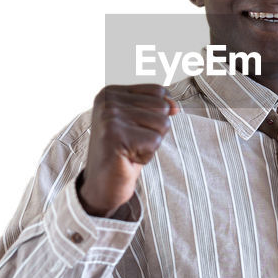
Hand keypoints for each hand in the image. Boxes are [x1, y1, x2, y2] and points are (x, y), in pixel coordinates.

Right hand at [79, 84, 178, 216]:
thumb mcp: (139, 123)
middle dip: (154, 130)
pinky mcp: (115, 137)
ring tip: (130, 150)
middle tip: (132, 143)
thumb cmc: (123, 153)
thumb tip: (175, 106)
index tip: (134, 129)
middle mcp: (107, 101)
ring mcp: (109, 118)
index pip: (158, 92)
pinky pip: (155, 142)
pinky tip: (127, 159)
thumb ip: (156, 107)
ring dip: (151, 144)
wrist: (102, 185)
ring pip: (162, 124)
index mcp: (111, 92)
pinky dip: (146, 155)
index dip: (156, 114)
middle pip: (162, 107)